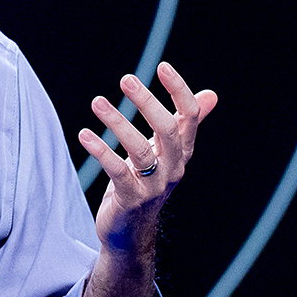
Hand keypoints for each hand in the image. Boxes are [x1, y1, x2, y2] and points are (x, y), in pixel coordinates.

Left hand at [76, 61, 217, 254]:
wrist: (131, 231)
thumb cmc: (147, 182)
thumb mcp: (166, 152)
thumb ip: (185, 124)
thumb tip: (212, 95)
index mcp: (181, 152)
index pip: (189, 117)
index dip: (179, 91)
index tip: (163, 66)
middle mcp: (173, 167)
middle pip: (167, 130)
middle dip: (147, 102)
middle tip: (126, 78)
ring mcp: (153, 185)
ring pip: (139, 150)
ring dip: (117, 122)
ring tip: (97, 102)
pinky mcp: (130, 198)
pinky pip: (117, 171)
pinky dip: (101, 151)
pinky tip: (85, 135)